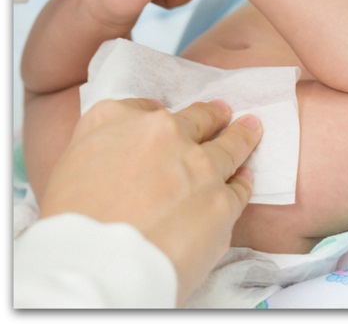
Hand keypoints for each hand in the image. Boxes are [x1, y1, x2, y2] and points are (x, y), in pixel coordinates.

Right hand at [37, 98, 262, 305]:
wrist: (98, 264)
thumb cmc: (71, 223)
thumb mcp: (69, 167)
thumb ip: (103, 147)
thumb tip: (127, 153)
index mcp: (116, 120)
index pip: (142, 108)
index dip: (155, 117)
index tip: (168, 120)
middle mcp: (163, 133)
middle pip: (196, 118)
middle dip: (212, 115)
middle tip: (223, 112)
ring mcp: (199, 166)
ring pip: (229, 146)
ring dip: (242, 136)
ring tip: (251, 128)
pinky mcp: (222, 200)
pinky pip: (239, 188)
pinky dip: (242, 183)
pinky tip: (246, 178)